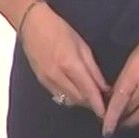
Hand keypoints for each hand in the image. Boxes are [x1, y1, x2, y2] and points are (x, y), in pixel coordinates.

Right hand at [19, 3, 108, 117]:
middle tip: (103, 100)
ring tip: (90, 96)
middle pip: (79, 99)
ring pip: (68, 100)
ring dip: (81, 101)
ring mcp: (47, 80)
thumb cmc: (58, 28)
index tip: (107, 113)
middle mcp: (57, 75)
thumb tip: (104, 87)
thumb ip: (93, 68)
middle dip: (92, 103)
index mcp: (69, 63)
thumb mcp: (81, 45)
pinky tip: (75, 90)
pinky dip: (69, 97)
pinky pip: (58, 96)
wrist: (31, 24)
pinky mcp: (40, 81)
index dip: (98, 104)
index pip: (88, 91)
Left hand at [101, 5, 138, 136]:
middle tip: (114, 123)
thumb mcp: (136, 54)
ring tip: (128, 125)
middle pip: (131, 108)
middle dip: (121, 118)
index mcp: (134, 72)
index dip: (111, 117)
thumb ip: (128, 75)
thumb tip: (118, 93)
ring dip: (135, 122)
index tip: (105, 129)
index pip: (119, 100)